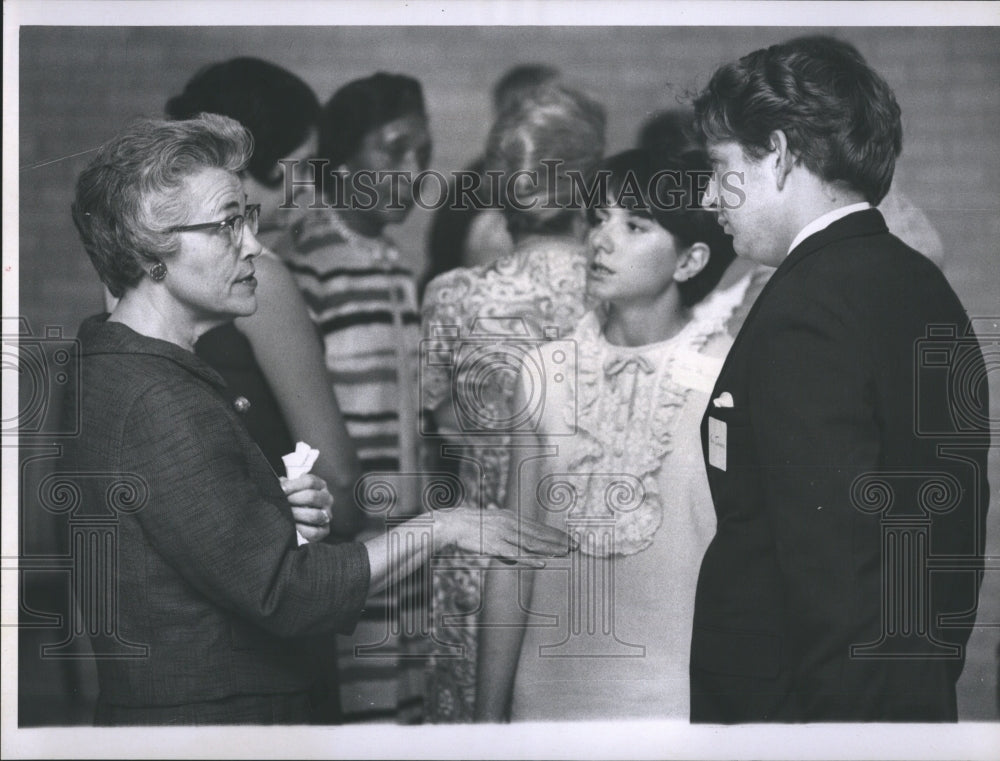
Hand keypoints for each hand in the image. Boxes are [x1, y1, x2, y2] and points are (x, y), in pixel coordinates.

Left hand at [280, 474, 332, 542]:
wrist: (300, 517)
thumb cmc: (294, 499)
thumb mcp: (291, 488)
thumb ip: (286, 485)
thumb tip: (278, 485)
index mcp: (320, 485)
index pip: (310, 481)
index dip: (293, 485)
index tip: (281, 489)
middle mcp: (327, 499)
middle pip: (313, 497)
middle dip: (294, 500)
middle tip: (283, 502)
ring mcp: (327, 515)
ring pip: (315, 515)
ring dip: (297, 514)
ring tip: (287, 514)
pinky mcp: (325, 530)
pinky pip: (315, 532)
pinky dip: (301, 530)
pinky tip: (293, 526)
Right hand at [435, 506, 573, 566]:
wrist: (452, 523)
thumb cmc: (471, 527)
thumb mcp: (492, 527)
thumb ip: (507, 539)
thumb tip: (517, 553)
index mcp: (511, 518)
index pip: (539, 527)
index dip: (556, 534)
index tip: (570, 539)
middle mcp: (511, 524)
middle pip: (540, 534)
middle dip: (560, 540)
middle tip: (578, 545)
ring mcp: (504, 534)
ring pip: (532, 543)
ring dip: (550, 549)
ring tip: (566, 553)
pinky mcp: (495, 545)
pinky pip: (515, 553)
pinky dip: (530, 558)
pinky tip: (542, 562)